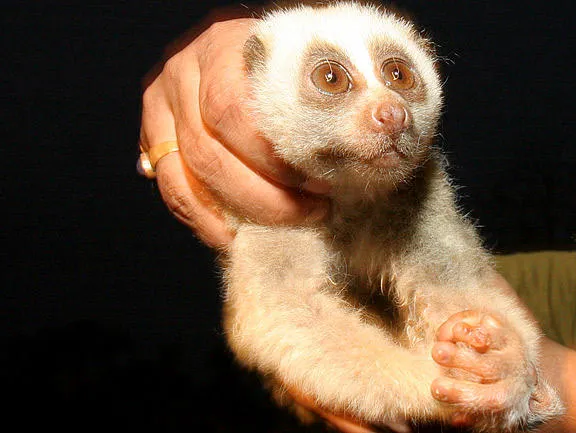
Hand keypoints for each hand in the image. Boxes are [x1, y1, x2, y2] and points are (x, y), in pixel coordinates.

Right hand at [139, 16, 328, 247]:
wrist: (246, 52)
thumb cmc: (288, 64)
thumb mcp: (308, 64)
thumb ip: (328, 96)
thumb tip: (378, 131)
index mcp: (223, 45)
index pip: (236, 113)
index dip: (276, 160)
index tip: (320, 184)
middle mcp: (184, 70)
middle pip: (210, 150)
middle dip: (264, 195)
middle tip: (312, 211)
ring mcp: (162, 103)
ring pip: (186, 174)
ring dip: (236, 210)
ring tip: (281, 227)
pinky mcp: (152, 134)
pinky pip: (171, 187)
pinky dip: (201, 218)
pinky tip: (232, 234)